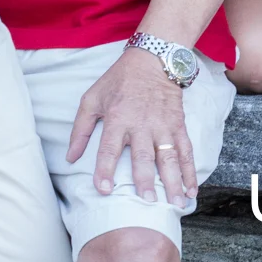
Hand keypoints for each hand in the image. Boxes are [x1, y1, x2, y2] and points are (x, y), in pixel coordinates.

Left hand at [69, 46, 197, 207]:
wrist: (154, 59)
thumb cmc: (119, 80)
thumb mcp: (92, 98)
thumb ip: (80, 129)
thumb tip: (70, 158)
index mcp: (118, 117)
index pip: (110, 148)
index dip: (106, 169)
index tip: (105, 189)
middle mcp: (142, 123)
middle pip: (143, 155)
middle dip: (145, 180)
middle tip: (147, 201)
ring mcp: (163, 125)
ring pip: (169, 156)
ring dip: (174, 181)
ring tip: (177, 203)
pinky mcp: (178, 124)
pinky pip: (185, 150)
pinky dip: (190, 170)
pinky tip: (191, 188)